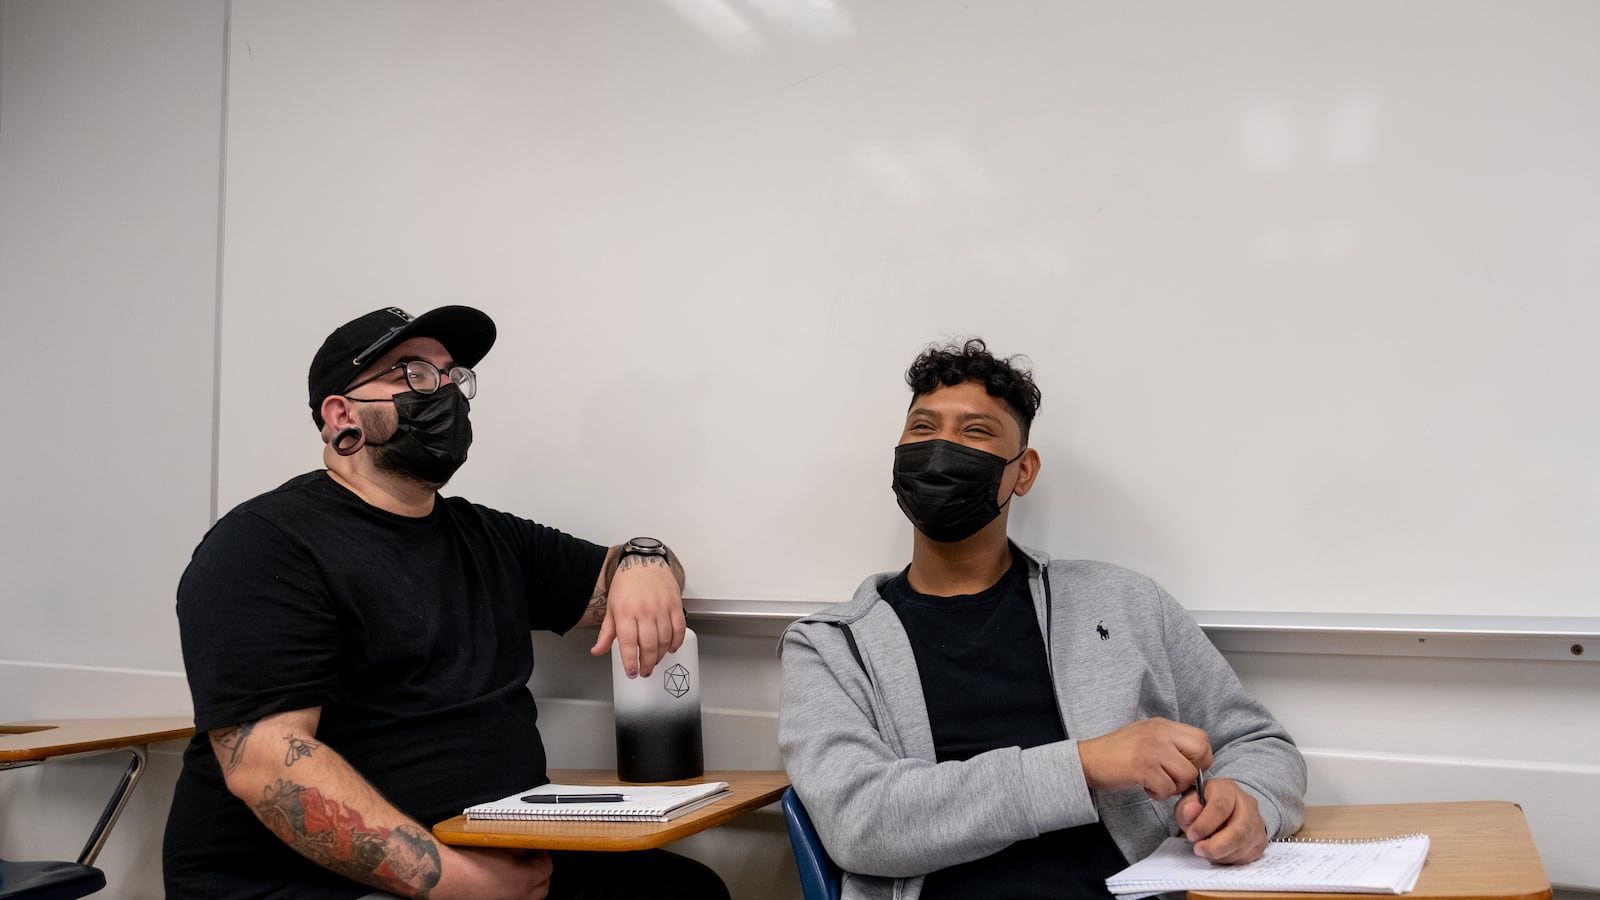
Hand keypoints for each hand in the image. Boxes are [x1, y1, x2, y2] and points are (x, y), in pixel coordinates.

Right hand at [432, 846, 551, 899]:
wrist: (440, 875)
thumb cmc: (462, 860)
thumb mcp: (496, 845)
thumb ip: (515, 848)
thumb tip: (522, 848)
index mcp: (522, 880)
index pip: (546, 868)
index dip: (542, 856)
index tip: (536, 851)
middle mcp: (516, 898)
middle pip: (543, 889)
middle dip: (540, 874)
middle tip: (531, 862)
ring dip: (528, 888)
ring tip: (516, 874)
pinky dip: (511, 895)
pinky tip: (500, 885)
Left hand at [589, 553, 685, 677]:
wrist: (644, 561)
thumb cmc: (626, 584)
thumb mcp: (611, 608)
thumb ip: (606, 633)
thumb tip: (597, 651)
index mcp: (625, 612)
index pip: (628, 644)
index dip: (631, 662)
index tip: (632, 673)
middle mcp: (644, 611)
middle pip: (649, 645)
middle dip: (647, 663)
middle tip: (645, 670)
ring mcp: (662, 607)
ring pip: (665, 640)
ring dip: (661, 655)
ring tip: (655, 659)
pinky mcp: (675, 604)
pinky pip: (679, 629)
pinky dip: (676, 642)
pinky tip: (670, 647)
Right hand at [1078, 717, 1211, 801]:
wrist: (1088, 760)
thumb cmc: (1117, 752)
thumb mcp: (1146, 736)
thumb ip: (1170, 743)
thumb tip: (1195, 761)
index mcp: (1162, 725)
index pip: (1202, 738)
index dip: (1199, 758)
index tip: (1183, 767)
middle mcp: (1160, 733)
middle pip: (1201, 753)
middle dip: (1192, 772)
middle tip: (1174, 778)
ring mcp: (1152, 749)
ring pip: (1187, 775)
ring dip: (1174, 787)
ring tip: (1156, 783)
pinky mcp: (1143, 767)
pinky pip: (1168, 788)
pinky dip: (1159, 794)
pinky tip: (1146, 787)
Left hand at [1175, 777, 1269, 863]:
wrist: (1228, 808)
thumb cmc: (1205, 805)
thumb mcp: (1189, 802)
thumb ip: (1185, 808)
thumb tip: (1190, 812)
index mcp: (1227, 789)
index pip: (1221, 806)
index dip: (1204, 824)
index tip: (1191, 835)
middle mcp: (1247, 804)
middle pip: (1239, 830)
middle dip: (1216, 846)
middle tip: (1199, 849)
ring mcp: (1257, 823)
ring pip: (1243, 845)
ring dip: (1221, 854)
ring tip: (1206, 851)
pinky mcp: (1261, 840)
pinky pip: (1247, 856)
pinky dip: (1230, 859)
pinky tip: (1219, 854)